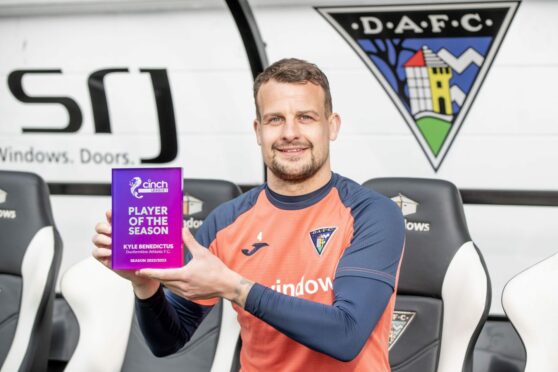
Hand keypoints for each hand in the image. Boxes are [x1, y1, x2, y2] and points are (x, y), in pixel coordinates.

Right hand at [92, 209, 158, 298]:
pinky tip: (110, 253)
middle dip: (104, 226)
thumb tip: (181, 225)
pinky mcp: (105, 259)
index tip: (113, 212)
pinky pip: (96, 253)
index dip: (111, 213)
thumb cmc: (153, 256)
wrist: (148, 275)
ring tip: (112, 243)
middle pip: (101, 226)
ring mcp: (108, 247)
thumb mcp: (159, 242)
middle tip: (113, 231)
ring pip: (97, 238)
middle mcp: (114, 236)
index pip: (113, 216)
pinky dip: (101, 252)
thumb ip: (166, 233)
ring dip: (102, 239)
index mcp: (125, 228)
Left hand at [138, 228, 253, 306]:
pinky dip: (173, 285)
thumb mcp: (202, 253)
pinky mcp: (191, 296)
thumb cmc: (216, 269)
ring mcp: (187, 293)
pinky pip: (177, 291)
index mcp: (184, 275)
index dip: (150, 272)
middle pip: (164, 281)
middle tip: (146, 269)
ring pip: (170, 287)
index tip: (140, 270)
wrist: (227, 285)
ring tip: (158, 273)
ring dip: (164, 280)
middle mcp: (183, 286)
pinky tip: (174, 279)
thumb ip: (190, 241)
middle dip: (155, 276)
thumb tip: (183, 230)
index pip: (162, 274)